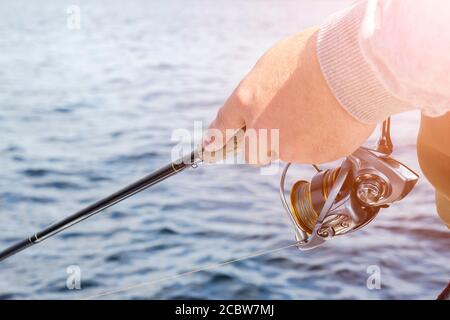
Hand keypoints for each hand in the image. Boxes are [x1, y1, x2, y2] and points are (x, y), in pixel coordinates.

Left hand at [204, 27, 374, 164]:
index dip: (215, 139)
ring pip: (285, 151)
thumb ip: (258, 92)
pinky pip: (313, 152)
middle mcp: (262, 130)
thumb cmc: (315, 55)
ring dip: (295, 138)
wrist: (355, 66)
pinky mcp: (316, 156)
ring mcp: (289, 147)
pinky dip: (319, 140)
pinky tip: (332, 118)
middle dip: (262, 143)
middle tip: (282, 125)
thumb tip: (257, 107)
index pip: (222, 128)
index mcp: (247, 101)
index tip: (209, 148)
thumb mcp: (273, 65)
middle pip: (252, 152)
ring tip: (317, 111)